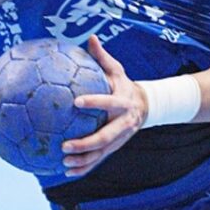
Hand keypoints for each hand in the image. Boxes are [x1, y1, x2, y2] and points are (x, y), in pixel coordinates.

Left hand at [61, 36, 146, 176]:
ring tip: (64, 162)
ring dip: (83, 161)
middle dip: (86, 143)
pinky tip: (67, 172)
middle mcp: (122, 124)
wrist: (145, 106)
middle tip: (65, 145)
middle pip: (105, 137)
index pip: (108, 103)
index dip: (94, 102)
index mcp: (122, 103)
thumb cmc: (123, 84)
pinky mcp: (114, 148)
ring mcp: (119, 139)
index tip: (76, 102)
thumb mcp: (117, 70)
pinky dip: (84, 168)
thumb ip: (102, 57)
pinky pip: (98, 160)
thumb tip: (90, 37)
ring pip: (101, 153)